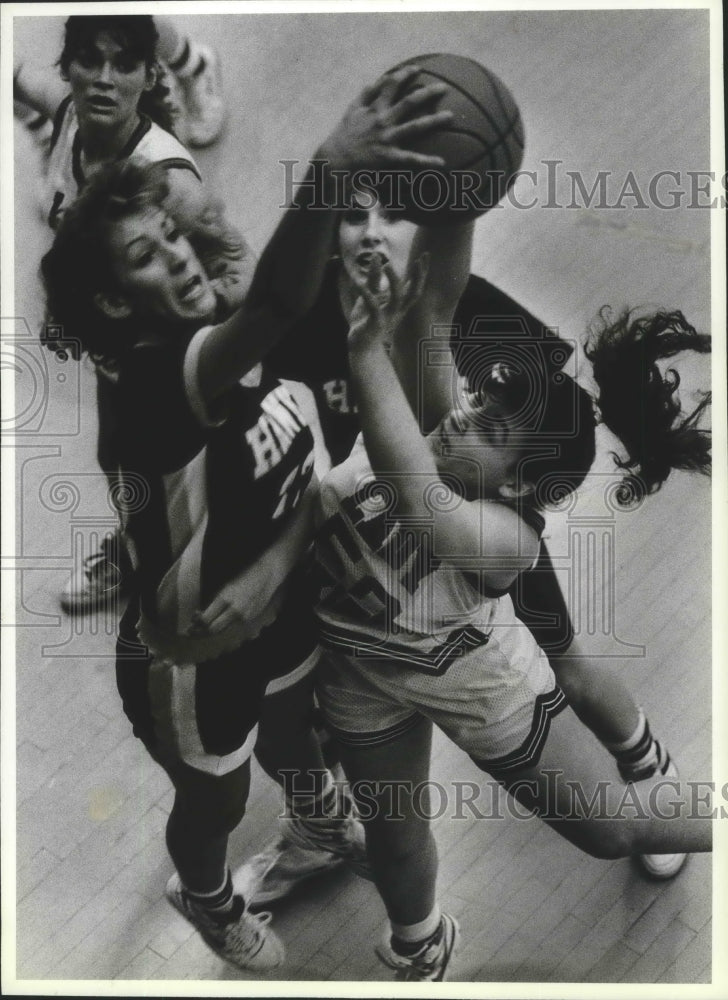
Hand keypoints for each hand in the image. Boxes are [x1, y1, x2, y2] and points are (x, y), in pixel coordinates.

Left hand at [187, 572, 285, 641]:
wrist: (268, 573)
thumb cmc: (245, 574)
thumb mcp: (226, 586)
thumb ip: (215, 601)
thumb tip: (202, 614)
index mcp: (225, 598)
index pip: (206, 619)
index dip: (197, 623)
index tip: (192, 622)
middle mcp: (234, 610)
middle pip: (214, 629)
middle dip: (202, 632)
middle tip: (193, 631)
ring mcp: (244, 615)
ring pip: (224, 629)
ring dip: (213, 629)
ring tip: (204, 628)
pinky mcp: (251, 618)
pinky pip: (234, 625)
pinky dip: (226, 625)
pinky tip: (221, 621)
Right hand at [319, 66, 452, 172]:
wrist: (335, 159)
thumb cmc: (343, 136)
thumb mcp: (351, 111)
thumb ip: (364, 96)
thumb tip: (373, 82)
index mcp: (374, 108)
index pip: (391, 85)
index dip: (405, 75)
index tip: (417, 69)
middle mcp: (383, 120)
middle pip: (409, 102)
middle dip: (428, 93)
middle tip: (445, 88)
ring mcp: (387, 138)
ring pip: (415, 126)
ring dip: (434, 120)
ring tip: (451, 117)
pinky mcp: (388, 156)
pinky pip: (411, 159)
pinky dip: (427, 161)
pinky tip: (442, 163)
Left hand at [347, 252, 428, 350]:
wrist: (360, 345)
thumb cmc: (366, 319)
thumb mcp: (370, 295)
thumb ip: (374, 278)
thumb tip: (377, 256)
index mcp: (399, 304)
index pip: (415, 286)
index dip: (421, 272)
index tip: (425, 254)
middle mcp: (398, 310)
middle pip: (414, 293)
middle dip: (418, 277)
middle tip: (418, 260)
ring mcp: (388, 317)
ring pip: (397, 298)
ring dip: (394, 281)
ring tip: (387, 264)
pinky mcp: (376, 323)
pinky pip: (374, 307)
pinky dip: (367, 294)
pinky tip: (359, 283)